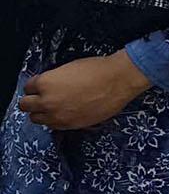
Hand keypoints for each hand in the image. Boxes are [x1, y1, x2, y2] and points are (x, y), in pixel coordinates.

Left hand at [19, 52, 150, 129]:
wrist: (119, 80)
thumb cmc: (98, 69)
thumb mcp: (70, 68)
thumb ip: (54, 79)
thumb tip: (48, 86)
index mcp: (46, 83)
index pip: (28, 87)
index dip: (36, 85)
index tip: (41, 85)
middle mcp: (47, 101)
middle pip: (25, 105)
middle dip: (32, 100)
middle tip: (41, 97)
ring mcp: (57, 116)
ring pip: (35, 118)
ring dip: (41, 112)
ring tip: (53, 106)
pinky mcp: (69, 125)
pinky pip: (52, 126)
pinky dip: (54, 120)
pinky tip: (64, 112)